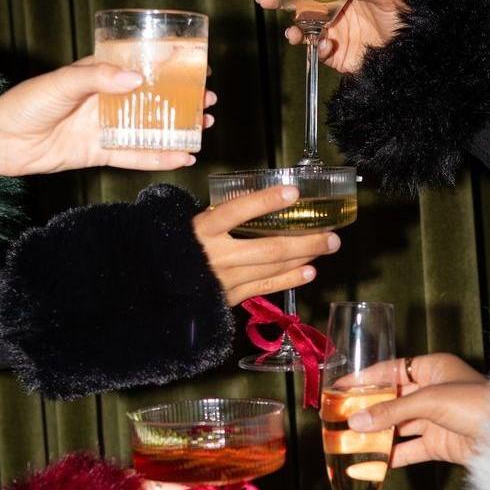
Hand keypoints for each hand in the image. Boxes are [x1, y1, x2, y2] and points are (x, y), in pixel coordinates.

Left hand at [0, 57, 215, 175]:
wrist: (1, 141)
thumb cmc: (25, 104)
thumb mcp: (61, 83)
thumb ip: (97, 78)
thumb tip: (135, 78)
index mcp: (97, 75)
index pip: (140, 65)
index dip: (168, 65)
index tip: (195, 64)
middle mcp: (106, 100)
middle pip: (153, 98)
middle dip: (182, 99)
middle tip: (208, 99)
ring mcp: (105, 127)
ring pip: (150, 128)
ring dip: (178, 128)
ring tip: (204, 126)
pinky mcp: (101, 152)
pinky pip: (136, 155)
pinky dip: (159, 157)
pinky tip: (182, 156)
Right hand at [193, 184, 340, 305]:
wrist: (158, 286)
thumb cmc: (179, 248)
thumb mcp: (193, 224)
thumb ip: (222, 215)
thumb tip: (258, 200)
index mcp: (203, 230)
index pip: (237, 211)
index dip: (266, 201)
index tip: (293, 192)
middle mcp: (216, 255)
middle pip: (269, 247)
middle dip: (305, 240)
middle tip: (331, 233)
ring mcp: (225, 278)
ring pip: (272, 267)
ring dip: (304, 257)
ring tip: (326, 247)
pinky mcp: (229, 296)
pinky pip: (265, 286)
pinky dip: (289, 279)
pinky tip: (309, 271)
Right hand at [252, 0, 404, 72]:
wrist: (412, 49)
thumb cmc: (404, 16)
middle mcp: (331, 9)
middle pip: (296, 3)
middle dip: (276, 0)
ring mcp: (331, 32)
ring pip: (302, 29)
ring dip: (292, 29)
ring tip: (292, 32)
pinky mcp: (335, 54)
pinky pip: (318, 52)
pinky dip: (317, 49)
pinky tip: (323, 44)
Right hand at [345, 353, 489, 465]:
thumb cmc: (475, 404)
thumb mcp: (429, 401)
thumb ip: (391, 411)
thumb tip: (355, 421)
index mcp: (433, 368)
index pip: (391, 371)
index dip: (365, 379)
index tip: (340, 387)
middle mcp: (432, 391)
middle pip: (392, 399)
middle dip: (367, 409)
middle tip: (339, 417)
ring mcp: (435, 419)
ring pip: (398, 425)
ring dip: (376, 433)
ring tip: (347, 440)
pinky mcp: (439, 444)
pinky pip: (409, 448)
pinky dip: (390, 455)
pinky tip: (369, 462)